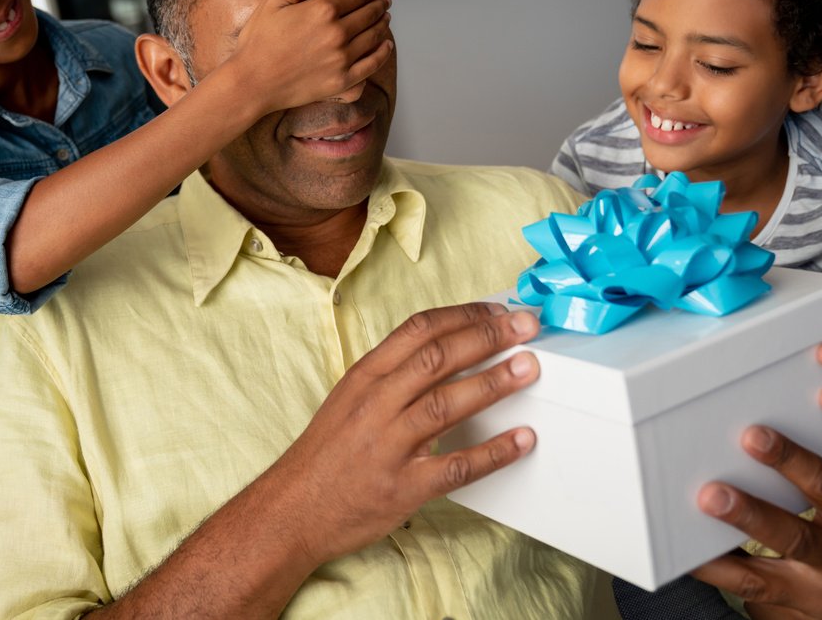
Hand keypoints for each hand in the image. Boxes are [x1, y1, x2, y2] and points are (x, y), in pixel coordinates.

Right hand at [229, 0, 392, 113]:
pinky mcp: (342, 81)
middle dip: (380, 5)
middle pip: (369, 15)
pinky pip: (372, 65)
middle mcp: (337, 33)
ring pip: (374, 37)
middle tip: (385, 1)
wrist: (252, 82)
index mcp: (322, 10)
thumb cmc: (259, 39)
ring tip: (386, 18)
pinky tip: (386, 45)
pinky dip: (383, 53)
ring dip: (383, 24)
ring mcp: (341, 59)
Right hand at [263, 302, 539, 566]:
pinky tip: (521, 440)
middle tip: (526, 327)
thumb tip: (445, 351)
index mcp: (364, 376)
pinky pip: (456, 467)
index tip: (497, 310)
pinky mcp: (404, 487)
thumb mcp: (350, 399)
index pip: (418, 330)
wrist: (292, 511)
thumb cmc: (326, 454)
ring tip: (529, 368)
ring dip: (493, 383)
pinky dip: (493, 453)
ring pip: (447, 404)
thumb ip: (393, 376)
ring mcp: (389, 446)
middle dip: (487, 337)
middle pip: (437, 358)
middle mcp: (376, 404)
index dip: (462, 315)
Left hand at [691, 426, 821, 619]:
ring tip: (683, 533)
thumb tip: (775, 434)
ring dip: (721, 560)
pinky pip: (756, 597)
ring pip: (765, 580)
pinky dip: (723, 578)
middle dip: (750, 515)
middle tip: (710, 491)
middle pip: (794, 536)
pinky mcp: (804, 613)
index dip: (790, 461)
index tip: (753, 435)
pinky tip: (691, 560)